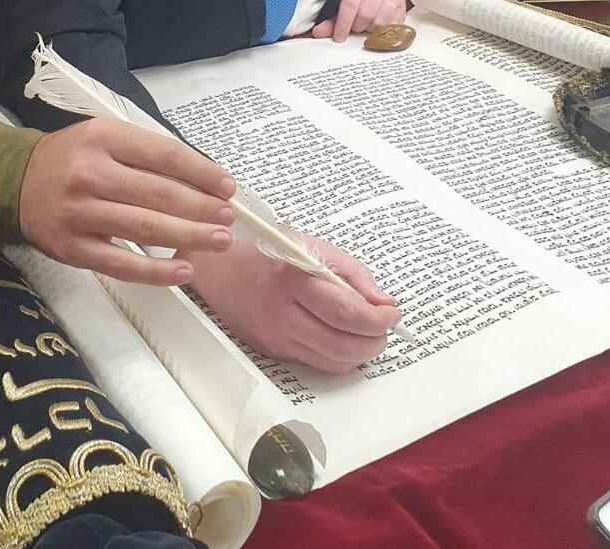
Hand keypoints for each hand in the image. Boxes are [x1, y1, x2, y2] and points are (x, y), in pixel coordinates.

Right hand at [19, 119, 234, 285]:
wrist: (15, 183)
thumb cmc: (72, 158)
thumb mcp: (104, 137)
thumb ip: (146, 154)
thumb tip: (202, 180)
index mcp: (103, 138)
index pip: (164, 155)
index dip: (201, 172)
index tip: (227, 187)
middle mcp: (91, 174)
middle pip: (159, 194)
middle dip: (202, 208)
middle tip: (228, 218)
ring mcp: (81, 214)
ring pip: (146, 229)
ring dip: (189, 237)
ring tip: (219, 241)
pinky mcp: (73, 249)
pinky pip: (122, 264)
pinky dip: (156, 271)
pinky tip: (184, 271)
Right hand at [183, 235, 400, 373]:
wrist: (217, 269)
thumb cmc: (266, 252)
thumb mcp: (310, 245)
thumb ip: (351, 272)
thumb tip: (382, 302)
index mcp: (293, 279)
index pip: (347, 313)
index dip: (378, 319)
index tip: (392, 312)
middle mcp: (282, 314)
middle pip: (344, 346)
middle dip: (375, 340)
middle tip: (384, 326)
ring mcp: (276, 337)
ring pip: (333, 362)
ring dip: (361, 352)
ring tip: (368, 334)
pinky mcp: (273, 351)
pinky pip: (317, 364)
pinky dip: (339, 356)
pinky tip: (344, 339)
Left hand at [311, 0, 405, 41]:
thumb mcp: (341, 7)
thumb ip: (330, 21)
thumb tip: (318, 32)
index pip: (350, 5)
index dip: (343, 24)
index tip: (339, 37)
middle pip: (365, 14)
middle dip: (358, 27)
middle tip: (355, 28)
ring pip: (380, 21)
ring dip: (371, 30)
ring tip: (366, 26)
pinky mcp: (401, 2)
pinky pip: (393, 24)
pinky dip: (384, 30)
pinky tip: (378, 27)